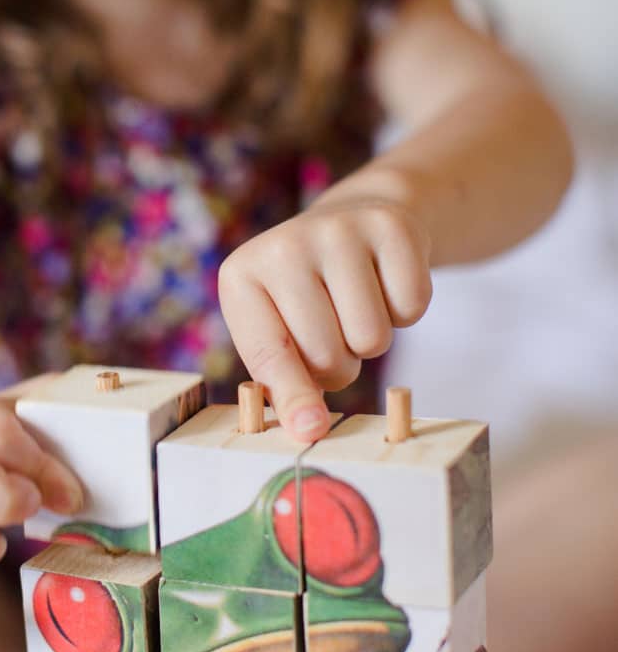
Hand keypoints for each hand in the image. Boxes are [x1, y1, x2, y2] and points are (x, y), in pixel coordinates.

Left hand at [218, 195, 431, 442]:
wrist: (351, 222)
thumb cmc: (307, 298)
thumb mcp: (279, 335)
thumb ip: (286, 386)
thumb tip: (310, 429)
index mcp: (241, 276)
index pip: (268, 354)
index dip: (293, 396)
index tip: (310, 429)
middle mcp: (283, 246)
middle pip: (327, 355)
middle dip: (340, 363)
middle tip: (334, 330)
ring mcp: (337, 229)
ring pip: (372, 338)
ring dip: (371, 340)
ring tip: (356, 305)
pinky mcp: (389, 225)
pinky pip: (412, 307)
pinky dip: (405, 310)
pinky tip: (383, 282)